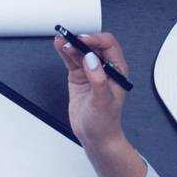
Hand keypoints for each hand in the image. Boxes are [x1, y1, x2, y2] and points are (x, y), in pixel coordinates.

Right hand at [52, 31, 146, 176]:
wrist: (95, 137)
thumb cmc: (106, 123)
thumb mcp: (103, 101)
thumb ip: (98, 79)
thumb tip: (92, 59)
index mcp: (117, 71)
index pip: (108, 45)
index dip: (95, 40)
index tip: (82, 41)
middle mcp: (104, 68)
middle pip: (92, 45)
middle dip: (80, 40)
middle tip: (69, 39)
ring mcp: (90, 72)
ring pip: (80, 51)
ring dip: (70, 44)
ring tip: (60, 41)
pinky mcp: (79, 77)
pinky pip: (71, 60)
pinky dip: (64, 52)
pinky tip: (59, 46)